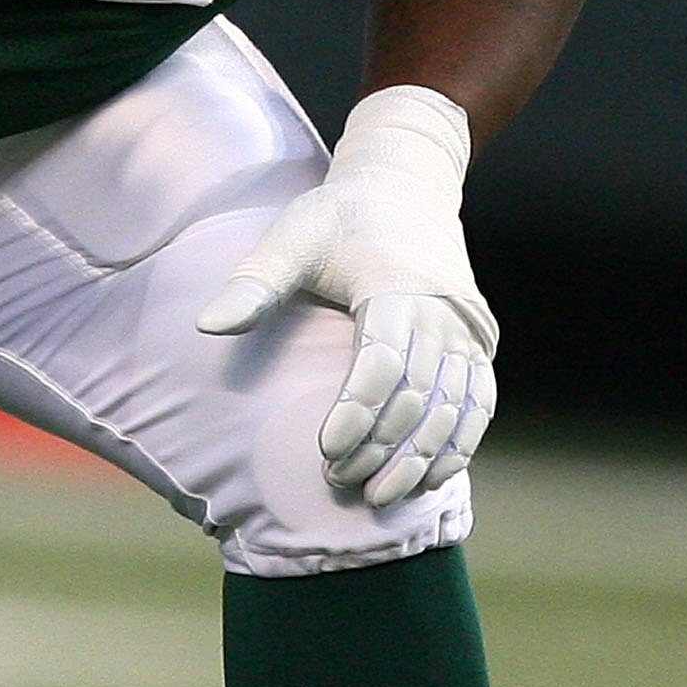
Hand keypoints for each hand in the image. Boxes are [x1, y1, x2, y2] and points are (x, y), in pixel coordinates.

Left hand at [196, 85, 496, 508]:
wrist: (407, 188)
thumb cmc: (339, 218)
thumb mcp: (292, 236)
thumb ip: (254, 282)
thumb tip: (207, 327)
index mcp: (396, 284)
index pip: (383, 359)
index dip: (358, 409)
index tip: (326, 449)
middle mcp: (443, 311)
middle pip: (418, 393)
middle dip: (381, 445)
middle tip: (339, 482)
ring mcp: (468, 331)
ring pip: (454, 407)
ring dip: (422, 457)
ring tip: (381, 498)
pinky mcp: (479, 345)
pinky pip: (478, 404)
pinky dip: (458, 444)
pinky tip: (430, 481)